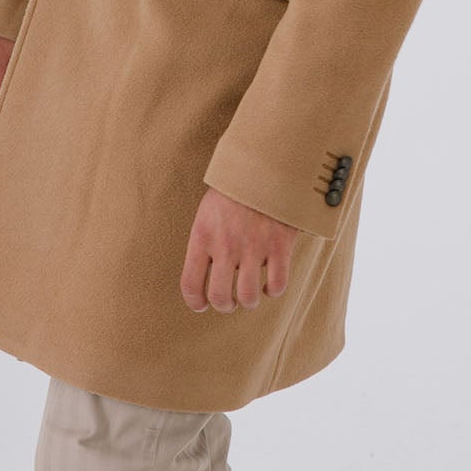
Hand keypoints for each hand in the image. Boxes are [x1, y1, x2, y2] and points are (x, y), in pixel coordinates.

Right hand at [0, 30, 15, 145]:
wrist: (22, 16)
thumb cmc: (10, 35)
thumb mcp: (6, 65)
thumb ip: (1, 94)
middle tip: (7, 148)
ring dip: (1, 123)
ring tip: (17, 137)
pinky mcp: (5, 82)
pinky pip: (4, 103)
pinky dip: (10, 113)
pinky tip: (23, 121)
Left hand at [180, 187, 297, 312]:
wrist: (266, 165)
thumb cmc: (235, 190)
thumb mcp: (208, 211)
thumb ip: (206, 240)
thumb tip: (207, 272)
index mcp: (203, 236)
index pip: (190, 283)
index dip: (195, 301)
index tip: (202, 305)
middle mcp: (226, 245)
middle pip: (220, 297)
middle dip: (224, 305)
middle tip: (230, 302)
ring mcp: (253, 247)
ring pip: (248, 297)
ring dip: (249, 301)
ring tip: (250, 295)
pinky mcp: (280, 246)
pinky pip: (277, 285)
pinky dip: (273, 291)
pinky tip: (271, 284)